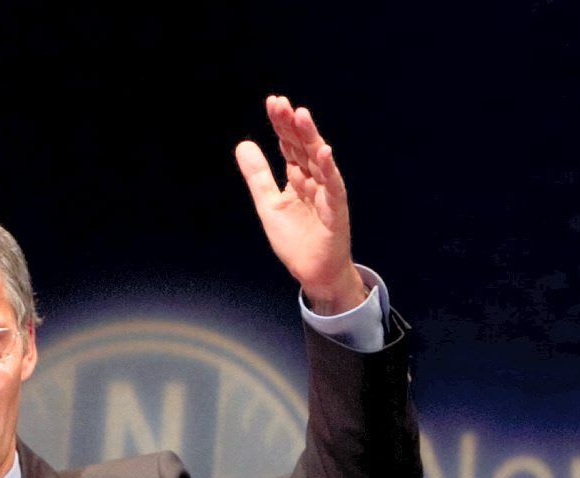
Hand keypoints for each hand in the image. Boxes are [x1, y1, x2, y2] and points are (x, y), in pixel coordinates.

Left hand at [233, 95, 366, 314]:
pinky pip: (333, 186)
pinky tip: (323, 152)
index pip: (289, 145)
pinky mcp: (336, 210)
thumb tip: (243, 144)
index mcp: (298, 178)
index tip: (273, 103)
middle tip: (281, 103)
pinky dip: (329, 169)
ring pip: (319, 160)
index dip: (281, 125)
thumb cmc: (296, 241)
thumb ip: (258, 175)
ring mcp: (327, 193)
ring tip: (301, 115)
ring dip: (311, 138)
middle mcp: (314, 180)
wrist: (313, 273)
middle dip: (293, 125)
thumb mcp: (268, 204)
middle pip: (303, 147)